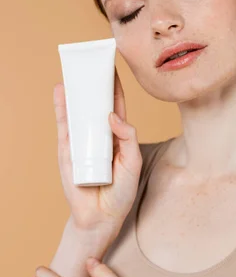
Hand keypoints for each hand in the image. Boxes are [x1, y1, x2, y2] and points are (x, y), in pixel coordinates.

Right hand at [55, 66, 142, 232]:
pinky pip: (64, 125)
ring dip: (77, 91)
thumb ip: (128, 138)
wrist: (101, 216)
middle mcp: (99, 135)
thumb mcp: (132, 163)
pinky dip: (62, 108)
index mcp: (118, 136)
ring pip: (79, 111)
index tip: (113, 67)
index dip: (115, 87)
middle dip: (95, 83)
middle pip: (96, 104)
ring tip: (75, 69)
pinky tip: (62, 91)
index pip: (116, 106)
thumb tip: (113, 116)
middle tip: (93, 60)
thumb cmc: (120, 191)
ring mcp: (82, 141)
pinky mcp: (68, 149)